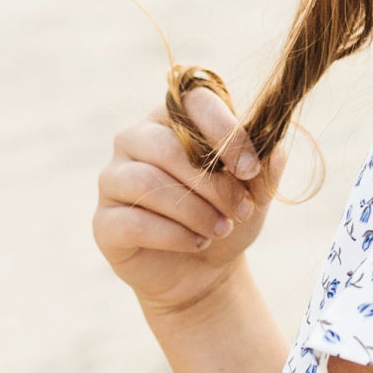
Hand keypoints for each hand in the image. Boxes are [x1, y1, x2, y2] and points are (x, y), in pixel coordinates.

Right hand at [93, 82, 283, 315]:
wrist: (204, 271)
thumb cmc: (225, 215)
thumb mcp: (256, 191)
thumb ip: (267, 165)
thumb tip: (269, 154)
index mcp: (173, 118)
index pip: (192, 101)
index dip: (225, 132)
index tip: (250, 169)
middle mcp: (135, 139)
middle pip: (167, 146)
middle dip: (213, 183)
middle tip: (241, 210)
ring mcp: (113, 178)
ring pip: (148, 182)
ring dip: (195, 211)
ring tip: (221, 229)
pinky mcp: (104, 221)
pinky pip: (134, 221)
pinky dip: (174, 235)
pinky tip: (197, 243)